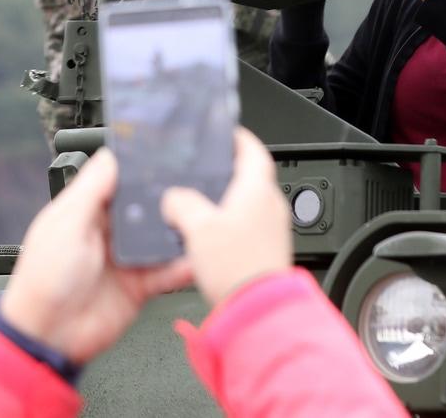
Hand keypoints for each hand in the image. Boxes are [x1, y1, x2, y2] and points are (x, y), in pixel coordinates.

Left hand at [0, 148, 191, 363]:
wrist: (49, 336)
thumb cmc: (44, 278)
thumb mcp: (66, 224)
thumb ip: (92, 189)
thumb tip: (112, 154)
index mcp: (89, 210)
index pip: (120, 179)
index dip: (140, 167)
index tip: (167, 153)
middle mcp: (110, 230)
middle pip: (147, 205)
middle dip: (168, 197)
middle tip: (195, 185)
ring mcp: (127, 257)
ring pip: (161, 236)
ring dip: (178, 229)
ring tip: (201, 218)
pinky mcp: (140, 285)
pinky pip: (168, 271)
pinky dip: (182, 266)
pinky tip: (195, 257)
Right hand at [161, 128, 292, 306]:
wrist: (256, 312)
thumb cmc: (236, 268)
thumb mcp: (198, 228)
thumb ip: (181, 204)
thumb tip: (173, 198)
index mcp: (258, 189)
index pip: (253, 149)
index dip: (237, 138)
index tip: (224, 132)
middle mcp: (271, 205)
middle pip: (250, 176)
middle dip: (227, 171)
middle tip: (204, 169)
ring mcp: (272, 229)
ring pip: (248, 203)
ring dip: (227, 200)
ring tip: (200, 204)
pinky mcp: (267, 251)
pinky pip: (248, 227)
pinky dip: (231, 224)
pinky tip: (210, 237)